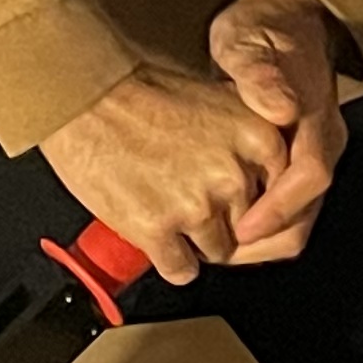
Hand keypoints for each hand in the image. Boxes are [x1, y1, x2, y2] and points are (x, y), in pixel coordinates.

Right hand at [40, 62, 286, 282]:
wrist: (83, 96)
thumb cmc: (141, 92)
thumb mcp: (218, 99)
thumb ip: (248, 140)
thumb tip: (267, 180)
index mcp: (259, 138)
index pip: (279, 195)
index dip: (253, 199)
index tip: (235, 199)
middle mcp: (234, 175)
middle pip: (249, 226)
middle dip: (223, 221)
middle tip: (191, 199)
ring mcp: (197, 206)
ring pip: (216, 252)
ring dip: (194, 240)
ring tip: (167, 209)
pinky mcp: (157, 230)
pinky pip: (181, 270)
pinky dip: (168, 259)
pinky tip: (154, 233)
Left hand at [208, 0, 349, 264]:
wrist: (290, 14)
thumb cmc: (264, 27)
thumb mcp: (250, 39)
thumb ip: (259, 70)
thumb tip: (281, 106)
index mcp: (316, 117)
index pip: (311, 176)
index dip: (277, 208)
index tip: (242, 228)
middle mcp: (322, 143)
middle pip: (306, 212)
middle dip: (264, 240)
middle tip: (218, 250)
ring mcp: (312, 154)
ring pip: (297, 218)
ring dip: (258, 238)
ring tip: (214, 243)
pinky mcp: (297, 161)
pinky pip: (284, 208)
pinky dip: (256, 223)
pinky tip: (223, 223)